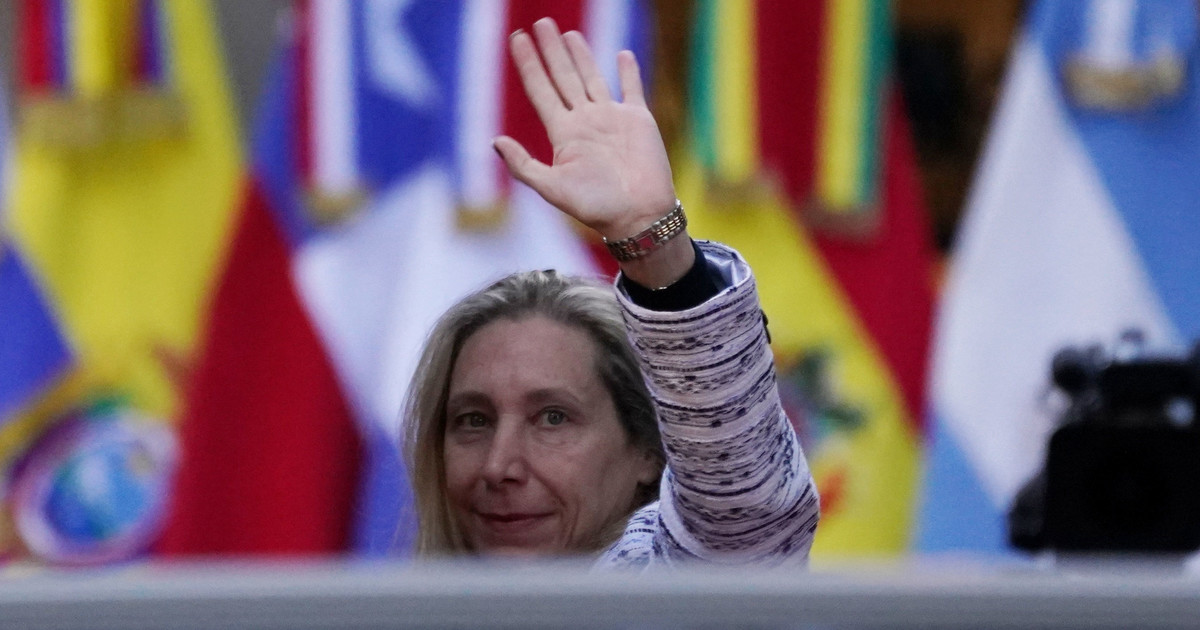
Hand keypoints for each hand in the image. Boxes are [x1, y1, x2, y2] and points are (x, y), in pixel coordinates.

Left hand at [493, 18, 677, 242]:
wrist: (638, 215)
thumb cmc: (595, 207)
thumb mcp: (552, 189)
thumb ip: (523, 165)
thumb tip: (495, 141)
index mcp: (563, 133)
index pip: (540, 90)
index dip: (529, 64)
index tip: (517, 40)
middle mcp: (585, 121)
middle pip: (563, 77)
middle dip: (551, 50)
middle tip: (540, 24)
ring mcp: (611, 118)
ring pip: (592, 77)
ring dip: (581, 56)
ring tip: (568, 34)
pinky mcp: (638, 120)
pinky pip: (631, 89)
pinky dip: (628, 72)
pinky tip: (622, 55)